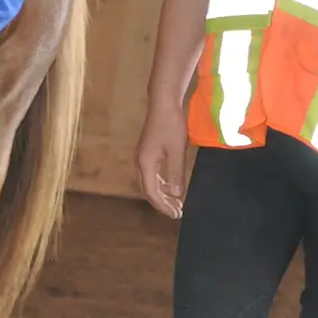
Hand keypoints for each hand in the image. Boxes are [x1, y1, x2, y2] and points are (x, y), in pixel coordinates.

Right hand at [135, 103, 188, 219]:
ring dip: (162, 194)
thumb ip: (176, 173)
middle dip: (162, 203)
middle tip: (177, 213)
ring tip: (176, 203)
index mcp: (145, 163)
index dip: (163, 205)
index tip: (177, 214)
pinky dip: (161, 183)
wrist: (163, 103)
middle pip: (148, 189)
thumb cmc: (171, 124)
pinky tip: (171, 186)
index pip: (152, 192)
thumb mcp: (177, 150)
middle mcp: (140, 162)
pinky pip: (152, 174)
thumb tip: (177, 195)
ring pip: (150, 182)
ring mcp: (143, 156)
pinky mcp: (148, 152)